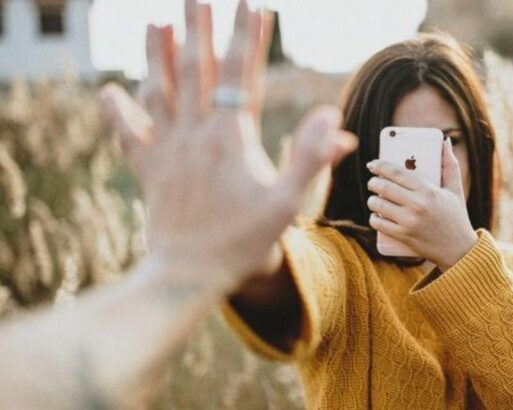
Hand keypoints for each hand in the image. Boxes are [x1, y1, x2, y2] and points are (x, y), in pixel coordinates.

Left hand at [100, 0, 355, 291]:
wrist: (189, 275)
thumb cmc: (244, 242)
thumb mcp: (289, 204)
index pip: (243, 74)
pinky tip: (109, 90)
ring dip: (157, 54)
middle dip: (199, 28)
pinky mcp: (150, 170)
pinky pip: (129, 133)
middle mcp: (195, 134)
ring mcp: (168, 150)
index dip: (249, 37)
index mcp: (231, 137)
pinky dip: (118, 110)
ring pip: (159, 91)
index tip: (253, 4)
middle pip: (196, 69)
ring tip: (157, 22)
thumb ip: (312, 160)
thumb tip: (336, 122)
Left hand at [366, 139, 477, 271]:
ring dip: (372, 200)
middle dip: (373, 182)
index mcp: (428, 190)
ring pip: (378, 204)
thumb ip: (450, 164)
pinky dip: (374, 218)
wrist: (459, 249)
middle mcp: (417, 205)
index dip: (380, 166)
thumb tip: (446, 142)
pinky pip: (378, 223)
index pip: (397, 172)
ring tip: (375, 199)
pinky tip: (376, 215)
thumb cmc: (457, 217)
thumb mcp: (456, 189)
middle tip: (373, 182)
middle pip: (384, 187)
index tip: (373, 164)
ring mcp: (409, 221)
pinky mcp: (403, 236)